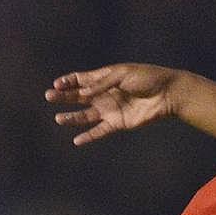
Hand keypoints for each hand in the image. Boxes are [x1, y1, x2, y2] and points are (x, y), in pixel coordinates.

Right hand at [45, 64, 179, 145]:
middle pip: (79, 96)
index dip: (69, 81)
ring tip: (58, 118)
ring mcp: (110, 109)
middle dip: (64, 96)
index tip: (57, 84)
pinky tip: (77, 140)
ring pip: (86, 115)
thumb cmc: (146, 78)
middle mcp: (105, 94)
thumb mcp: (122, 74)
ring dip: (72, 117)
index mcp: (105, 77)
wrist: (167, 93)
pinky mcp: (118, 123)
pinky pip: (100, 131)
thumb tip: (82, 93)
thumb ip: (102, 84)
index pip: (82, 79)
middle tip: (48, 96)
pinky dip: (89, 136)